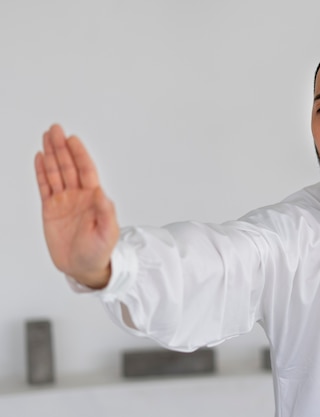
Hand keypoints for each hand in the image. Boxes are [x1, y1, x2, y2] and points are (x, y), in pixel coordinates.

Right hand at [35, 124, 118, 288]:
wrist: (85, 268)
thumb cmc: (100, 252)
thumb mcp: (107, 233)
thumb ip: (105, 213)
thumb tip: (101, 193)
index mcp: (94, 198)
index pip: (86, 171)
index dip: (79, 155)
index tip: (73, 139)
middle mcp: (78, 196)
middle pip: (68, 167)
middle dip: (61, 148)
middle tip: (55, 129)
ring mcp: (64, 201)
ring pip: (56, 173)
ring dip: (51, 155)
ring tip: (46, 137)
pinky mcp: (50, 210)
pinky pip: (44, 187)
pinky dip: (42, 172)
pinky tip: (40, 158)